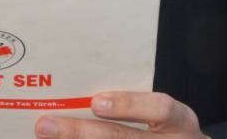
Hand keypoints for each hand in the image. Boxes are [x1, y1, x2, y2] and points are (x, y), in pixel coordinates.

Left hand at [35, 92, 207, 137]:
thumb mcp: (164, 115)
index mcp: (180, 122)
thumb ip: (135, 103)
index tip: (96, 102)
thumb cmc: (167, 130)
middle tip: (46, 124)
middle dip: (80, 132)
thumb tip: (81, 92)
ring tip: (46, 138)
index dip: (128, 105)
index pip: (160, 109)